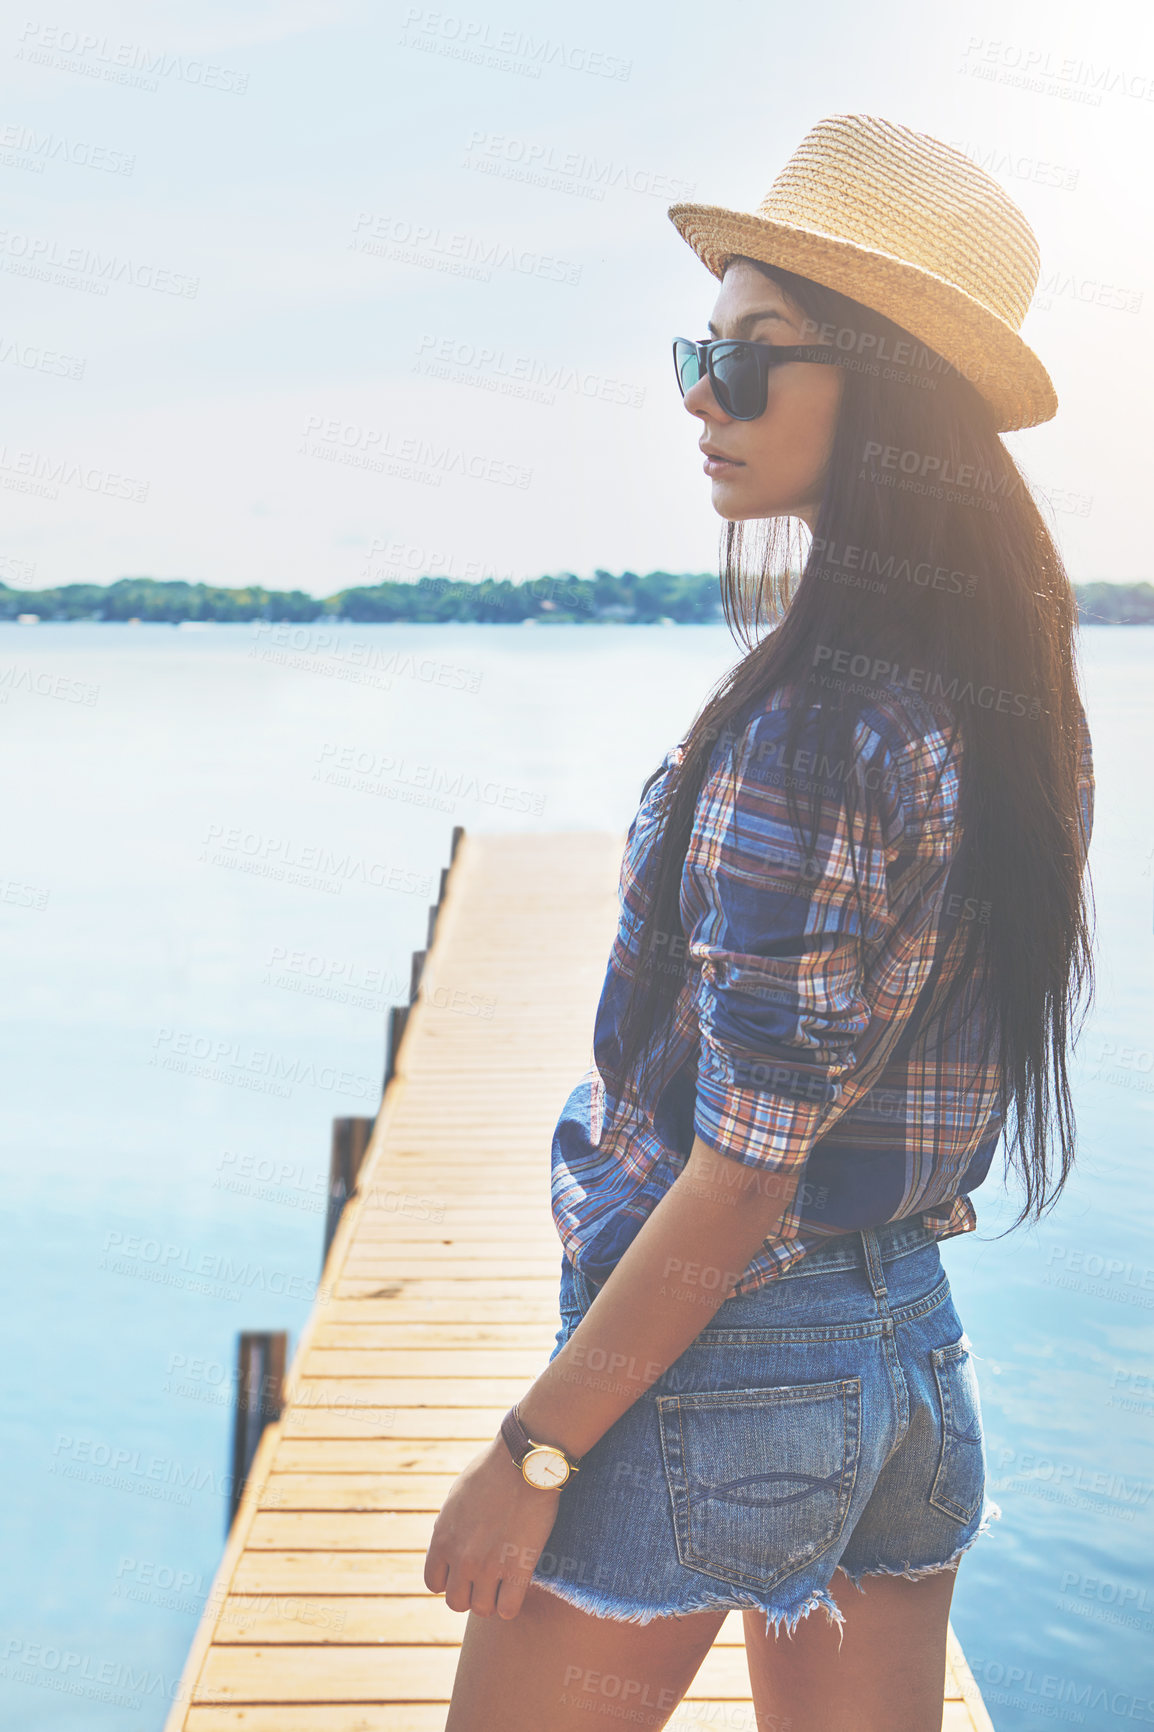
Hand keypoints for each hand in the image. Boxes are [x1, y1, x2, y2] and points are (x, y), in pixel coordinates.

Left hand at [423, 1433, 562, 1618]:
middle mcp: (461, 1558)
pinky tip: (517, 1586)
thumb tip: (450, 1543)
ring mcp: (489, 1566)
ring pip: (482, 1609)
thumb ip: (450, 1527)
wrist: (525, 1463)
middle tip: (485, 1579)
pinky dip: (511, 1604)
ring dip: (492, 1600)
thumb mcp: (457, 1496)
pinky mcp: (518, 1569)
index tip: (464, 1571)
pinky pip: (508, 1610)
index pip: (434, 1583)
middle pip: (456, 1603)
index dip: (450, 1580)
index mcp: (443, 1539)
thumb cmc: (492, 1471)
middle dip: (470, 1594)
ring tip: (503, 1583)